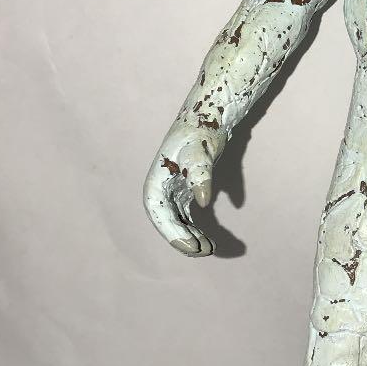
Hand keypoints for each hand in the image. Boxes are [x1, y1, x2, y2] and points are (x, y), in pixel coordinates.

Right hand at [142, 128, 224, 255]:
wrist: (208, 115)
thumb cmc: (201, 131)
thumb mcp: (200, 152)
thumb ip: (200, 175)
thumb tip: (203, 202)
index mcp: (156, 183)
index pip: (160, 215)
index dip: (174, 234)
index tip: (193, 245)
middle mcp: (161, 191)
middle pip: (168, 224)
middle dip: (184, 240)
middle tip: (206, 250)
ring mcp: (172, 193)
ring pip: (178, 224)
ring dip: (191, 238)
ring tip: (210, 249)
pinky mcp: (185, 192)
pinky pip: (186, 218)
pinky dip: (196, 230)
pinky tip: (209, 241)